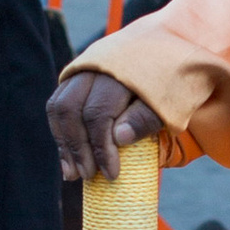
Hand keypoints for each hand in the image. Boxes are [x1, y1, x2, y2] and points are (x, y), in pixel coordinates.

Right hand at [48, 69, 162, 182]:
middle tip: (88, 176)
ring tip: (72, 174)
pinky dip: (60, 132)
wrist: (166, 53)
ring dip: (65, 143)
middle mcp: (96, 67)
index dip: (102, 147)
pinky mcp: (75, 76)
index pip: (99, 113)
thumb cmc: (172, 83)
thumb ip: (146, 117)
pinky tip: (67, 157)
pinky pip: (57, 104)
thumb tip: (118, 138)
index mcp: (121, 70)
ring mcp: (83, 69)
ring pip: (60, 107)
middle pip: (72, 109)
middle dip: (78, 148)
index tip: (112, 174)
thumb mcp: (171, 100)